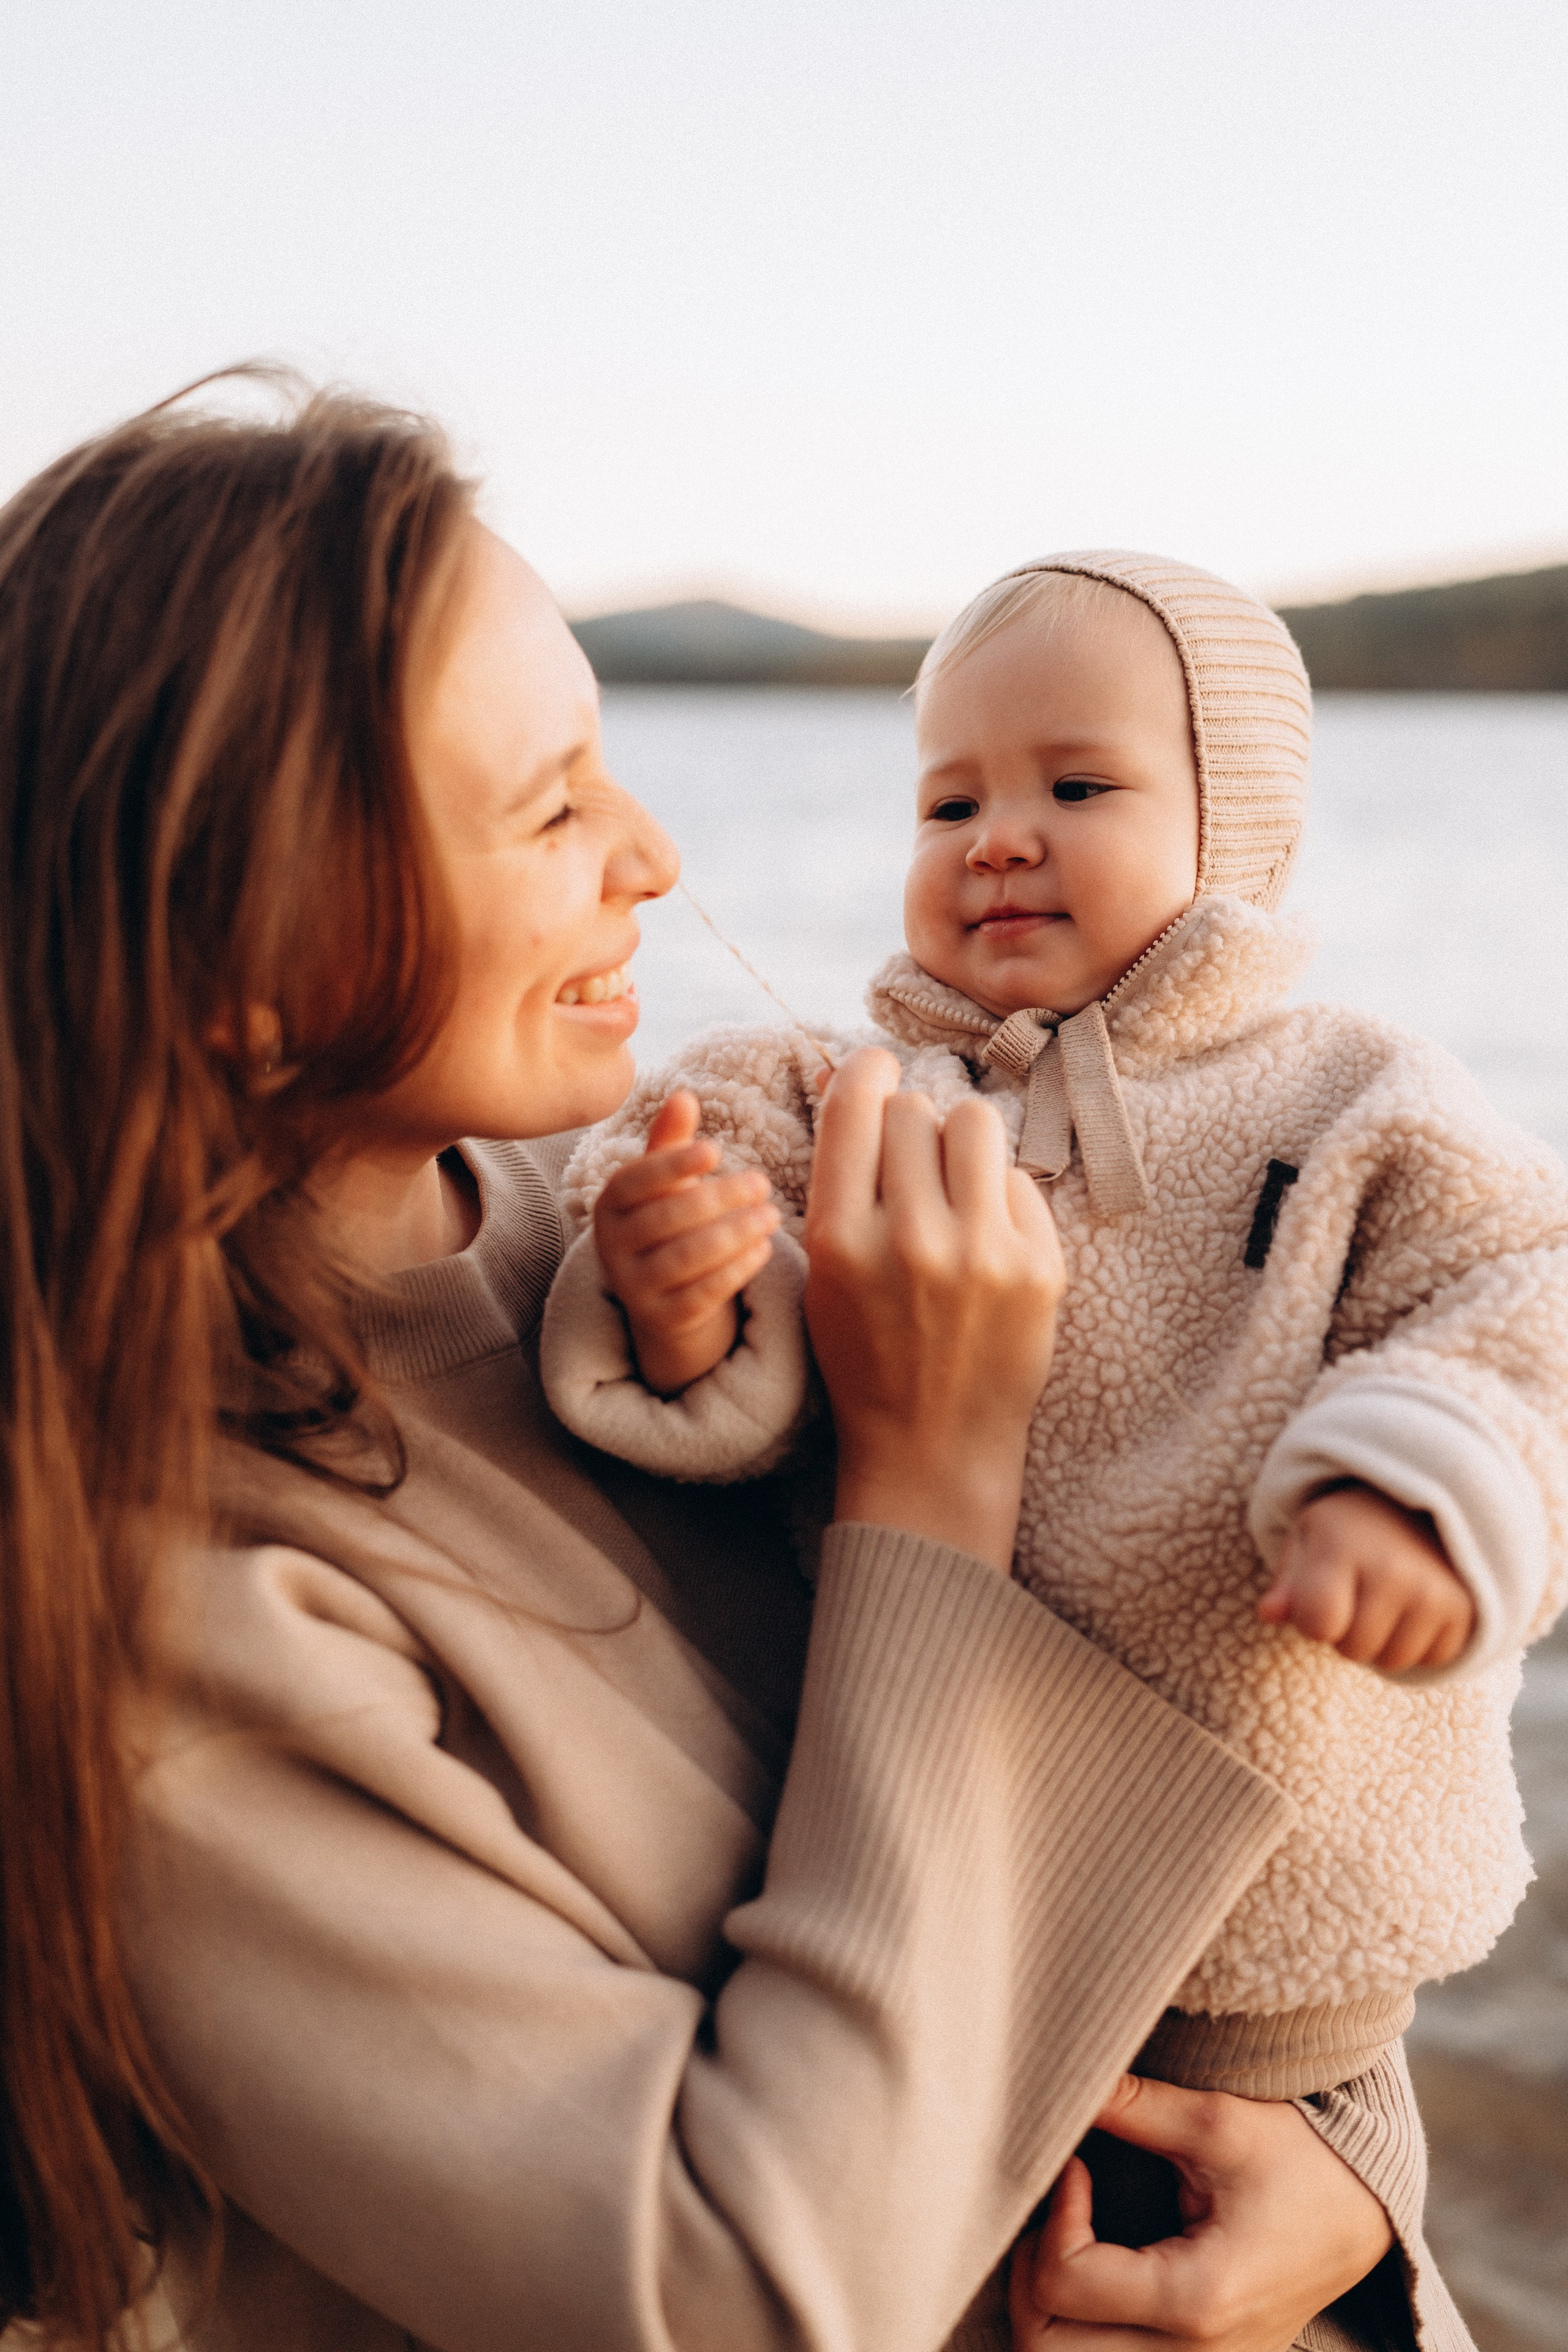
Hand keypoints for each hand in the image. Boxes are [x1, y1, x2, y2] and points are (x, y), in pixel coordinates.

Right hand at [593, 1091, 780, 1396]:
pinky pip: (702, 1295)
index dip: (673, 1164)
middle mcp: (611, 1248)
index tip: (716, 1150)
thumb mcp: (663, 1184)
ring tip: (771, 1216)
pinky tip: (763, 1249)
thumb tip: (683, 1095)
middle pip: (667, 1219)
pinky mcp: (661, 1320)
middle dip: (719, 1199)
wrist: (662, 1297)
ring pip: (686, 1259)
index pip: (636, 1180)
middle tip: (762, 1184)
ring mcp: (633, 1288)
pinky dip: (736, 1270)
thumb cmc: (669, 1224)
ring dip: (734, 1234)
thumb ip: (670, 1142)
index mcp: (608, 1205)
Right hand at [803, 1047, 1063, 1570]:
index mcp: (840, 1239)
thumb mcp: (825, 1274)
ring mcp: (981, 1252)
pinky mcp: (1040, 1267)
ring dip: (961, 1141)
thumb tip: (858, 1079)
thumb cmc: (868, 1355)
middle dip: (912, 1126)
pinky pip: (1020, 1178)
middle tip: (912, 1168)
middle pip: (916, 1108)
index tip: (876, 1072)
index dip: (866, 1071)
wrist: (933, 1447)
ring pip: (976, 1121)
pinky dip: (1002, 1197)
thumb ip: (838, 1184)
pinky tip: (988, 1240)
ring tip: (955, 1183)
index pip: (856, 1104)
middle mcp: (910, 1238)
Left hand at [1010, 2073, 1393, 2351]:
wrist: (1365, 2209)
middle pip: (1048, 2348)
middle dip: (1029, 2276)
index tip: (1074, 2165)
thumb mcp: (1218, 2121)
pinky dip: (1080, 2326)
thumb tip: (1063, 2077)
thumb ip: (1134, 2106)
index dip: (1051, 2215)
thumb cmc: (1300, 2159)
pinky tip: (1092, 2267)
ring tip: (1067, 2237)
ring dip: (1049, 2307)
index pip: (1065, 2280)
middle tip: (1055, 2211)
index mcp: (1198, 2299)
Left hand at [1257, 1480, 1474, 1671]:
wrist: (1425, 1504)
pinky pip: (1430, 1659)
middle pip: (1353, 1650)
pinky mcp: (1467, 1611)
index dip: (1311, 1620)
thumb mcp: (1309, 1536)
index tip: (1319, 1597)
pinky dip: (1418, 1643)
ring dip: (1381, 1642)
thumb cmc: (1351, 1526)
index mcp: (1343, 1546)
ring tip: (1386, 1601)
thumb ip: (1288, 1580)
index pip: (1317, 1624)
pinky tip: (1415, 1608)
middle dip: (1346, 1633)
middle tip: (1356, 1596)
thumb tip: (1269, 1614)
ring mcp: (1435, 1593)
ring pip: (1391, 1661)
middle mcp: (1393, 1570)